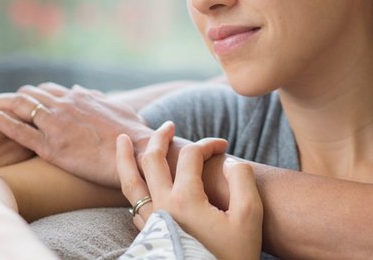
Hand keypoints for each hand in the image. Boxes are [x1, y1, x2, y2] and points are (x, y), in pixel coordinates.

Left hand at [0, 83, 152, 186]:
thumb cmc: (133, 135)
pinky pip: (17, 129)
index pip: (48, 90)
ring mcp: (56, 125)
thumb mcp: (117, 109)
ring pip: (19, 106)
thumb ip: (98, 99)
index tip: (21, 100)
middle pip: (29, 94)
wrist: (138, 152)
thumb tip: (84, 90)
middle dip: (11, 98)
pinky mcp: (50, 146)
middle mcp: (65, 105)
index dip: (32, 95)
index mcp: (80, 98)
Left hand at [116, 124, 262, 259]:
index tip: (223, 146)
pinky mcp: (148, 236)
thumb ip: (242, 180)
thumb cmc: (232, 256)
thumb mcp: (249, 216)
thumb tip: (230, 161)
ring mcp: (151, 222)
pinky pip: (132, 204)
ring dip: (126, 158)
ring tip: (123, 140)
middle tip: (167, 125)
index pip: (191, 155)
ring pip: (130, 183)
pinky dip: (131, 185)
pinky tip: (135, 182)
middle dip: (160, 138)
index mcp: (186, 198)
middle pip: (151, 160)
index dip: (208, 144)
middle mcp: (162, 206)